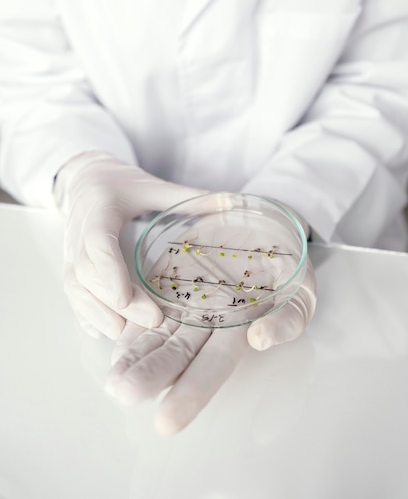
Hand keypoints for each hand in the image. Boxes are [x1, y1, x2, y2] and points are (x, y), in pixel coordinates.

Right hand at [54, 151, 205, 338]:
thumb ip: (187, 196)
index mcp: (99, 210)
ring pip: (75, 286)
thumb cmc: (120, 183)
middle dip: (115, 300)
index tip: (123, 298)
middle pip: (88, 273)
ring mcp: (71, 251)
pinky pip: (72, 292)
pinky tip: (103, 332)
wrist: (85, 179)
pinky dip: (85, 314)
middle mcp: (79, 233)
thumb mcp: (152, 185)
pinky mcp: (70, 264)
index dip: (109, 271)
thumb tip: (233, 201)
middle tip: (151, 320)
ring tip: (125, 334)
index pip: (98, 242)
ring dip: (97, 313)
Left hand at [105, 254, 315, 434]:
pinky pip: (145, 305)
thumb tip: (260, 338)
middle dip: (151, 376)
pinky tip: (112, 340)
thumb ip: (286, 317)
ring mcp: (184, 303)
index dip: (191, 392)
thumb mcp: (301, 290)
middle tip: (124, 394)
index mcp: (238, 330)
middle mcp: (207, 324)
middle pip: (177, 355)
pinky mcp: (168, 282)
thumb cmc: (288, 263)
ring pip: (156, 335)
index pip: (213, 365)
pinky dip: (129, 322)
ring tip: (112, 381)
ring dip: (133, 357)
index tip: (166, 421)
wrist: (263, 225)